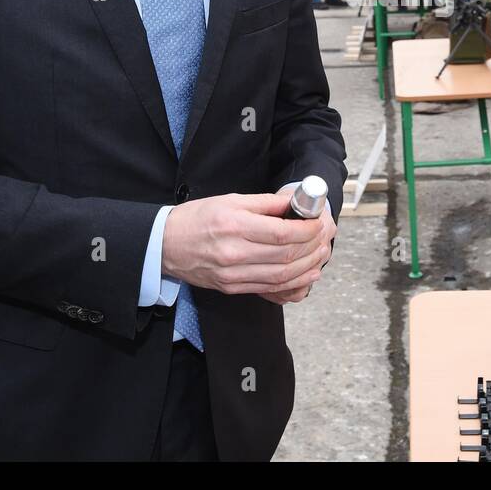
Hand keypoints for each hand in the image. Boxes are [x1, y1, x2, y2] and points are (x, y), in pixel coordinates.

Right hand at [161, 192, 331, 296]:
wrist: (165, 244)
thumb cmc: (197, 218)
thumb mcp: (231, 200)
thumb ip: (265, 203)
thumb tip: (295, 202)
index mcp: (234, 226)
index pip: (282, 233)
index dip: (308, 230)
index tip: (319, 223)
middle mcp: (234, 253)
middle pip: (286, 256)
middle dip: (312, 248)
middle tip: (325, 238)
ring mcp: (233, 275)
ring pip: (281, 276)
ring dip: (307, 268)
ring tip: (321, 256)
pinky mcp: (232, 287)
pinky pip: (269, 288)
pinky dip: (292, 283)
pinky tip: (306, 274)